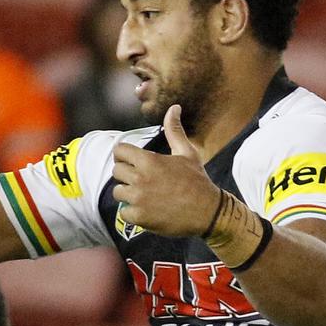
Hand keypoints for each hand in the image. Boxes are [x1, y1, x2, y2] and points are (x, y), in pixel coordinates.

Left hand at [112, 105, 220, 236]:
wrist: (208, 211)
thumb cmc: (197, 180)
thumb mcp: (187, 152)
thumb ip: (174, 130)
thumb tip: (174, 107)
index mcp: (149, 161)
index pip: (119, 151)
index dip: (123, 155)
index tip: (130, 161)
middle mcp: (140, 178)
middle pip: (116, 171)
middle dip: (126, 174)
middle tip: (141, 179)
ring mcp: (139, 199)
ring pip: (117, 192)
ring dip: (128, 194)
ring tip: (144, 195)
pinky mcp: (140, 217)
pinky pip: (124, 213)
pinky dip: (133, 213)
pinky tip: (146, 210)